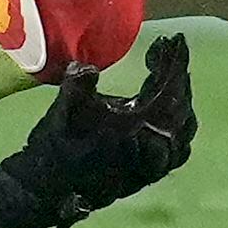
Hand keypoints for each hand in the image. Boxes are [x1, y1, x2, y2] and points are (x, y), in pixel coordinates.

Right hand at [0, 37, 196, 227]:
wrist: (44, 187)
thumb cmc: (56, 145)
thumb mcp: (65, 107)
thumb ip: (79, 83)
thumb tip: (89, 67)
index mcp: (140, 131)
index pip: (170, 90)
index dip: (174, 62)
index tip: (176, 39)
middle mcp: (154, 151)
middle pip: (181, 107)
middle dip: (176, 75)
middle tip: (167, 52)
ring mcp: (153, 166)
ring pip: (183, 128)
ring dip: (179, 99)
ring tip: (166, 77)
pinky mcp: (147, 173)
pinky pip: (176, 147)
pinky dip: (176, 125)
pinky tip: (164, 114)